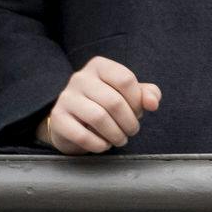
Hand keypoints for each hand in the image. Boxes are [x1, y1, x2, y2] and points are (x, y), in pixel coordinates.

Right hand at [37, 54, 162, 153]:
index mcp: (99, 66)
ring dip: (116, 134)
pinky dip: (99, 144)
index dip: (137, 101)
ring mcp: (66, 97)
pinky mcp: (58, 118)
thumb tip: (153, 103)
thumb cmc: (105, 104)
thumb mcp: (128, 94)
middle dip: (129, 122)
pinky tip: (104, 145)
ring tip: (121, 140)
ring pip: (99, 118)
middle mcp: (80, 77)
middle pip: (114, 101)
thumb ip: (146, 94)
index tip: (138, 113)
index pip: (125, 80)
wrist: (72, 121)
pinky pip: (82, 135)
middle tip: (132, 131)